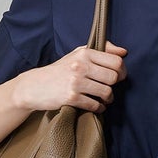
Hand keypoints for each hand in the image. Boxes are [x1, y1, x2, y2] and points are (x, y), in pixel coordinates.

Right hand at [12, 40, 127, 113]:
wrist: (34, 86)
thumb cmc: (60, 70)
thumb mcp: (78, 54)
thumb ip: (101, 50)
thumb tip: (123, 52)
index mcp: (84, 53)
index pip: (116, 61)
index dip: (122, 71)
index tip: (119, 76)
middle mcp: (80, 66)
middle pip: (114, 77)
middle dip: (114, 86)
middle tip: (108, 88)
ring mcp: (76, 82)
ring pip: (107, 92)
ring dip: (108, 99)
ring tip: (103, 99)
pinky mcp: (72, 98)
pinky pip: (95, 105)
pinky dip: (98, 108)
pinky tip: (95, 106)